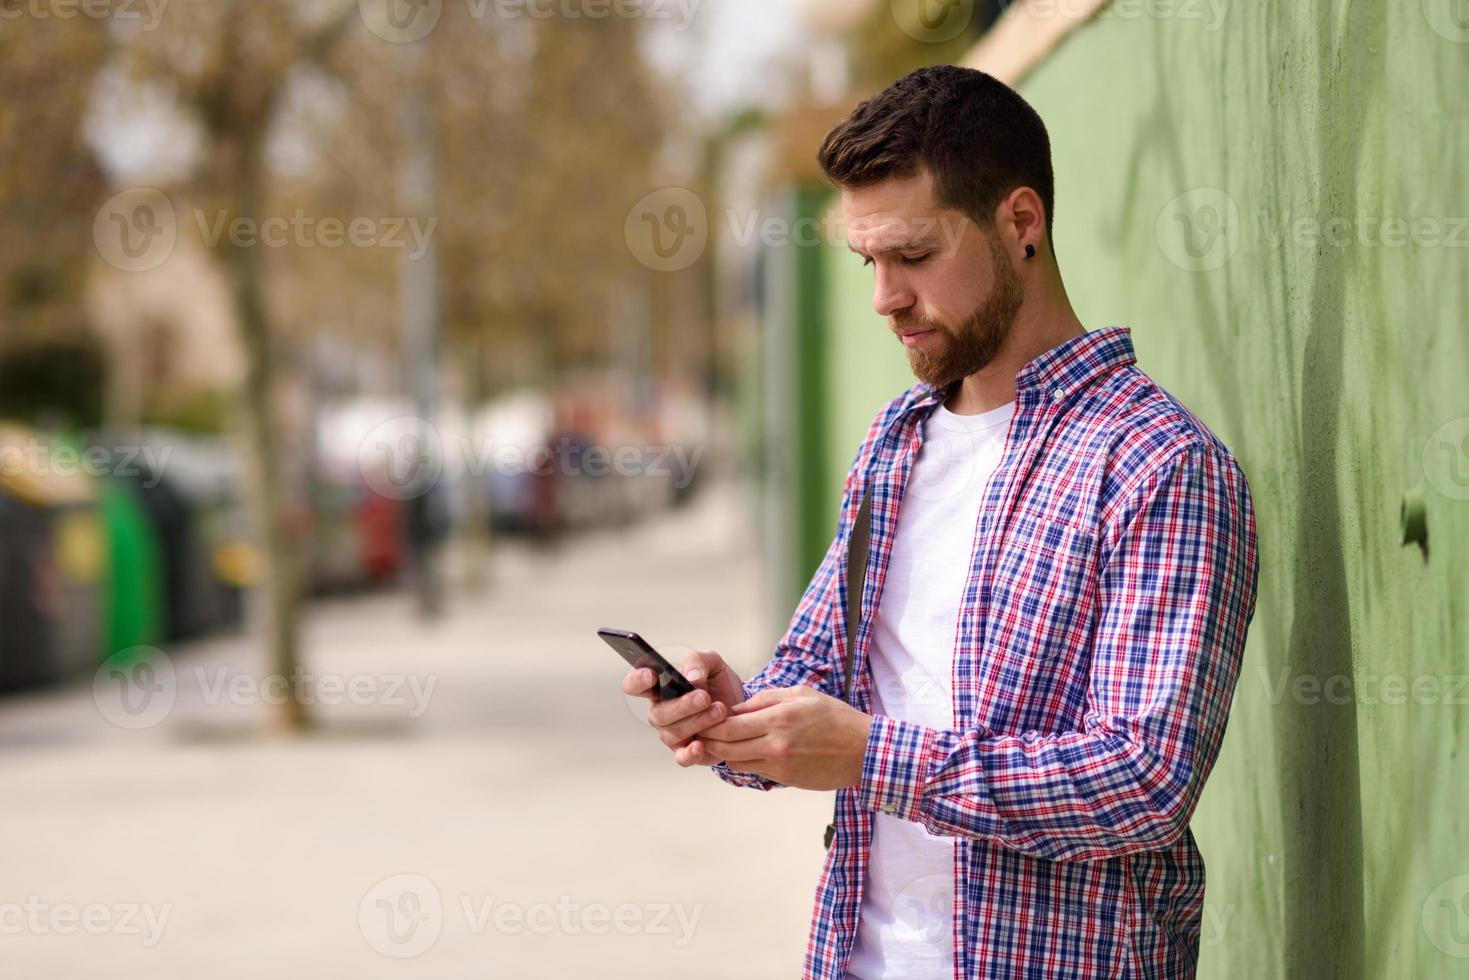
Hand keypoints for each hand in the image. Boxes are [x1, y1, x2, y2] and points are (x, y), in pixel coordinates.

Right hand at [622, 650, 745, 760]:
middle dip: (682, 705)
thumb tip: (691, 677)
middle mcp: (660, 712)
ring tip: (720, 711)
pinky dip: (690, 753)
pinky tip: (701, 745)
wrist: (740, 708)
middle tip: (705, 697)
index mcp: (659, 688)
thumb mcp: (712, 663)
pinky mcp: (686, 751)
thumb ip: (698, 661)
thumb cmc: (718, 684)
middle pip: (658, 714)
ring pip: (673, 732)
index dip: (637, 681)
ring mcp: (671, 733)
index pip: (635, 685)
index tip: (651, 676)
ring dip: (698, 721)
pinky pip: (681, 758)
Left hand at [678, 686, 872, 790]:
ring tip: (716, 740)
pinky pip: (752, 770)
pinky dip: (742, 760)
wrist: (864, 752)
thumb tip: (737, 708)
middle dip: (706, 739)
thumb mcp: (802, 694)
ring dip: (722, 752)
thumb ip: (766, 699)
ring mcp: (779, 765)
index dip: (709, 721)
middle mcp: (776, 744)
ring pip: (734, 761)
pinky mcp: (784, 778)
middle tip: (697, 730)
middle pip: (725, 746)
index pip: (728, 724)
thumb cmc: (835, 717)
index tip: (702, 714)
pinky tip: (740, 750)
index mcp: (779, 718)